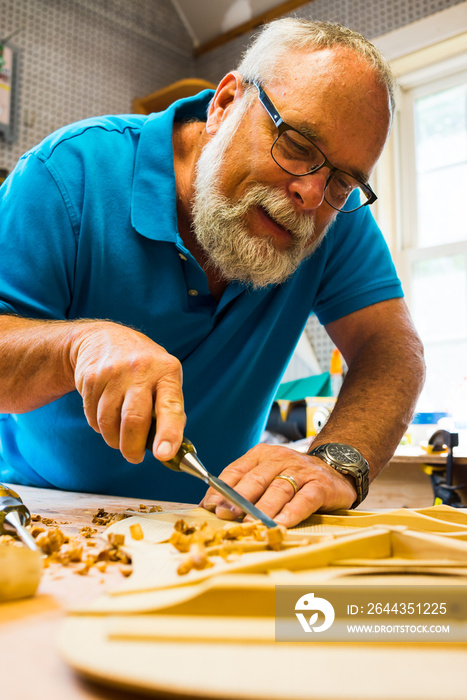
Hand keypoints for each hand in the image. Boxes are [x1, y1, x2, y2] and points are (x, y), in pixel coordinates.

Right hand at [70, 321, 185, 463]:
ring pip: (109, 423)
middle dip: (132, 448)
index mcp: (167, 372)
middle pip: (134, 420)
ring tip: (120, 436)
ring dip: (114, 439)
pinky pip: (93, 416)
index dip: (168, 433)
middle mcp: (141, 370)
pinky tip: (106, 415)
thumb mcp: (164, 378)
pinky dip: (100, 426)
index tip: (163, 454)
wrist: (104, 338)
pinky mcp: (90, 378)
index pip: (170, 406)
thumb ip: (169, 410)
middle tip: (134, 457)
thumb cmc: (143, 368)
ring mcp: (113, 373)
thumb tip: (169, 449)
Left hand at [200, 444, 356, 527]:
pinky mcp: (321, 485)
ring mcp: (301, 471)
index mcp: (261, 455)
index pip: (236, 470)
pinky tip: (281, 524)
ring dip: (263, 508)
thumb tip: (213, 506)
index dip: (221, 489)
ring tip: (251, 523)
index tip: (209, 506)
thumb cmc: (294, 476)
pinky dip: (292, 512)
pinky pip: (304, 499)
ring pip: (278, 490)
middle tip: (225, 515)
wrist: (334, 466)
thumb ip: (244, 486)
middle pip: (255, 479)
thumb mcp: (267, 473)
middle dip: (238, 499)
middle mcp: (280, 459)